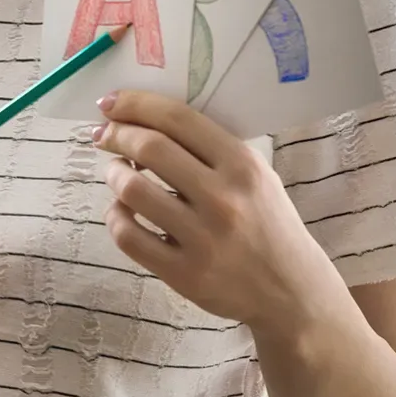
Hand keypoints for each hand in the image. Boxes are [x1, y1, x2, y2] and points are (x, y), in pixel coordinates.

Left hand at [94, 91, 349, 333]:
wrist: (292, 292)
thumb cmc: (268, 224)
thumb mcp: (257, 177)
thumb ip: (209, 150)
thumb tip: (144, 121)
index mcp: (243, 166)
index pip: (178, 119)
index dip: (135, 104)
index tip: (110, 104)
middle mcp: (224, 198)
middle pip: (149, 148)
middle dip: (116, 135)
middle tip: (104, 136)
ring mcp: (203, 238)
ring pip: (132, 190)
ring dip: (113, 175)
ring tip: (117, 173)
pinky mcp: (184, 273)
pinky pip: (128, 235)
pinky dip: (114, 216)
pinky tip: (121, 210)